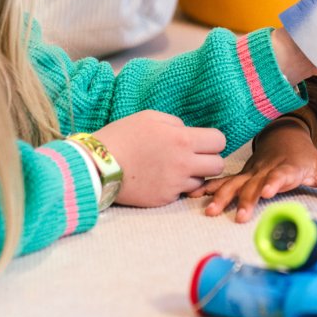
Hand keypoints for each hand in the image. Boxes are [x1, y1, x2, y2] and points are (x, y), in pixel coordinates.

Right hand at [93, 110, 225, 206]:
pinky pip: (183, 193)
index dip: (212, 140)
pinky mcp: (165, 199)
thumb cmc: (122, 136)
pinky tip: (162, 179)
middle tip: (194, 156)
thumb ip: (176, 123)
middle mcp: (184, 163)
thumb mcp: (150, 117)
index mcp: (183, 139)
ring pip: (203, 181)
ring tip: (176, 168)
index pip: (219, 141)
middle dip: (209, 159)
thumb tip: (188, 131)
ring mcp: (175, 184)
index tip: (202, 141)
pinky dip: (177, 187)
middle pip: (218, 165)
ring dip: (195, 175)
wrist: (97, 165)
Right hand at [188, 119, 316, 222]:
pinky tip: (193, 196)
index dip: (274, 182)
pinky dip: (209, 187)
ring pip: (235, 183)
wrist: (284, 135)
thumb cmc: (305, 156)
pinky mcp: (243, 175)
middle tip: (236, 215)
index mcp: (287, 168)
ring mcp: (252, 172)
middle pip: (254, 184)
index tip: (268, 191)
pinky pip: (224, 181)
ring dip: (222, 196)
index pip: (281, 175)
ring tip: (210, 210)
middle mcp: (267, 170)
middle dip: (245, 199)